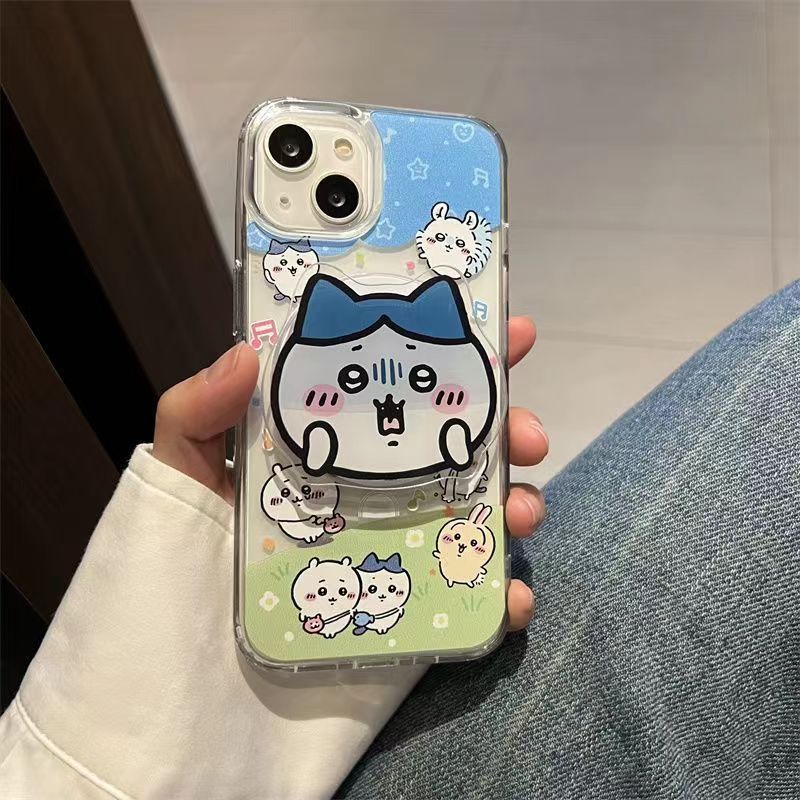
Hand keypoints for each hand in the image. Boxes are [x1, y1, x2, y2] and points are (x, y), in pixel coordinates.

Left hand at [153, 319, 547, 632]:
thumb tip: (245, 353)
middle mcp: (382, 484)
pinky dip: (504, 596)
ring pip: (483, 512)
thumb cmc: (187, 554)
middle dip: (509, 428)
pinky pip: (474, 596)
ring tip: (521, 512)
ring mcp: (404, 543)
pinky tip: (512, 597)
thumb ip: (198, 412)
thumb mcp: (183, 470)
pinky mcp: (416, 604)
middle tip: (526, 436)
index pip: (407, 382)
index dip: (463, 353)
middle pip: (463, 443)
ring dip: (520, 505)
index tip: (515, 332)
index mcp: (340, 439)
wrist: (199, 668)